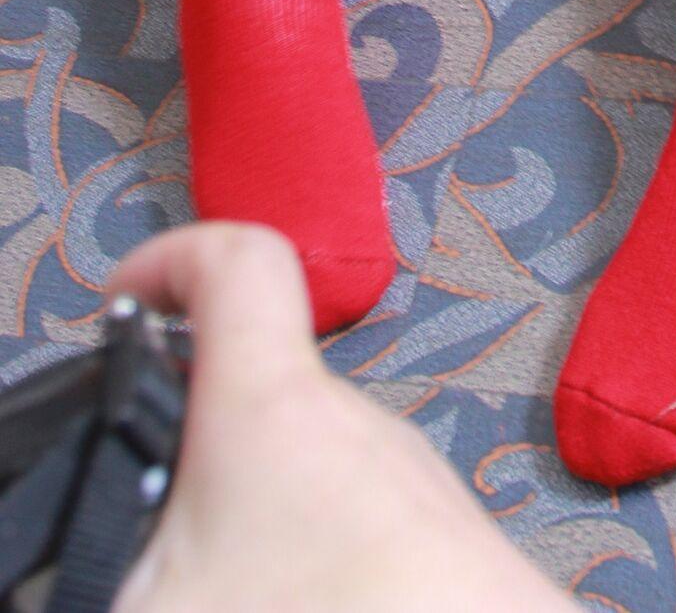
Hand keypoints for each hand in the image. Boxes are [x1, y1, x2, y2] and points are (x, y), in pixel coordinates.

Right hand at [110, 222, 570, 612]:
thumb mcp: (156, 603)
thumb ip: (113, 556)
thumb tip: (74, 577)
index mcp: (273, 404)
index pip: (235, 261)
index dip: (173, 258)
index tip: (131, 291)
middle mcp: (350, 419)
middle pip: (261, 381)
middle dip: (199, 435)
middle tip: (153, 497)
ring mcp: (402, 474)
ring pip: (307, 462)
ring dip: (255, 508)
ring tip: (222, 578)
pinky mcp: (439, 533)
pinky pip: (355, 519)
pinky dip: (309, 553)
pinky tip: (293, 598)